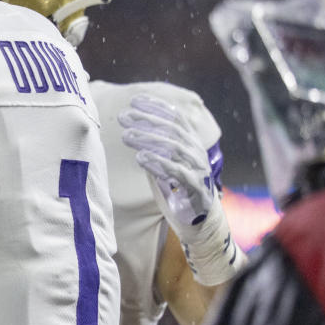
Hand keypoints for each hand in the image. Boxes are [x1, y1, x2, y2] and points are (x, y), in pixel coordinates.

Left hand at [118, 93, 243, 285]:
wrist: (198, 224)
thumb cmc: (177, 192)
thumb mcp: (163, 166)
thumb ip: (154, 149)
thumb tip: (133, 128)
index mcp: (191, 144)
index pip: (176, 119)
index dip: (156, 107)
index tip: (134, 100)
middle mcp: (198, 153)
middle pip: (173, 130)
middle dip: (147, 120)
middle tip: (124, 117)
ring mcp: (200, 170)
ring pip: (175, 148)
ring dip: (149, 140)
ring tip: (126, 136)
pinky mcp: (197, 188)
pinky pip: (178, 172)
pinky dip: (159, 163)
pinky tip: (140, 159)